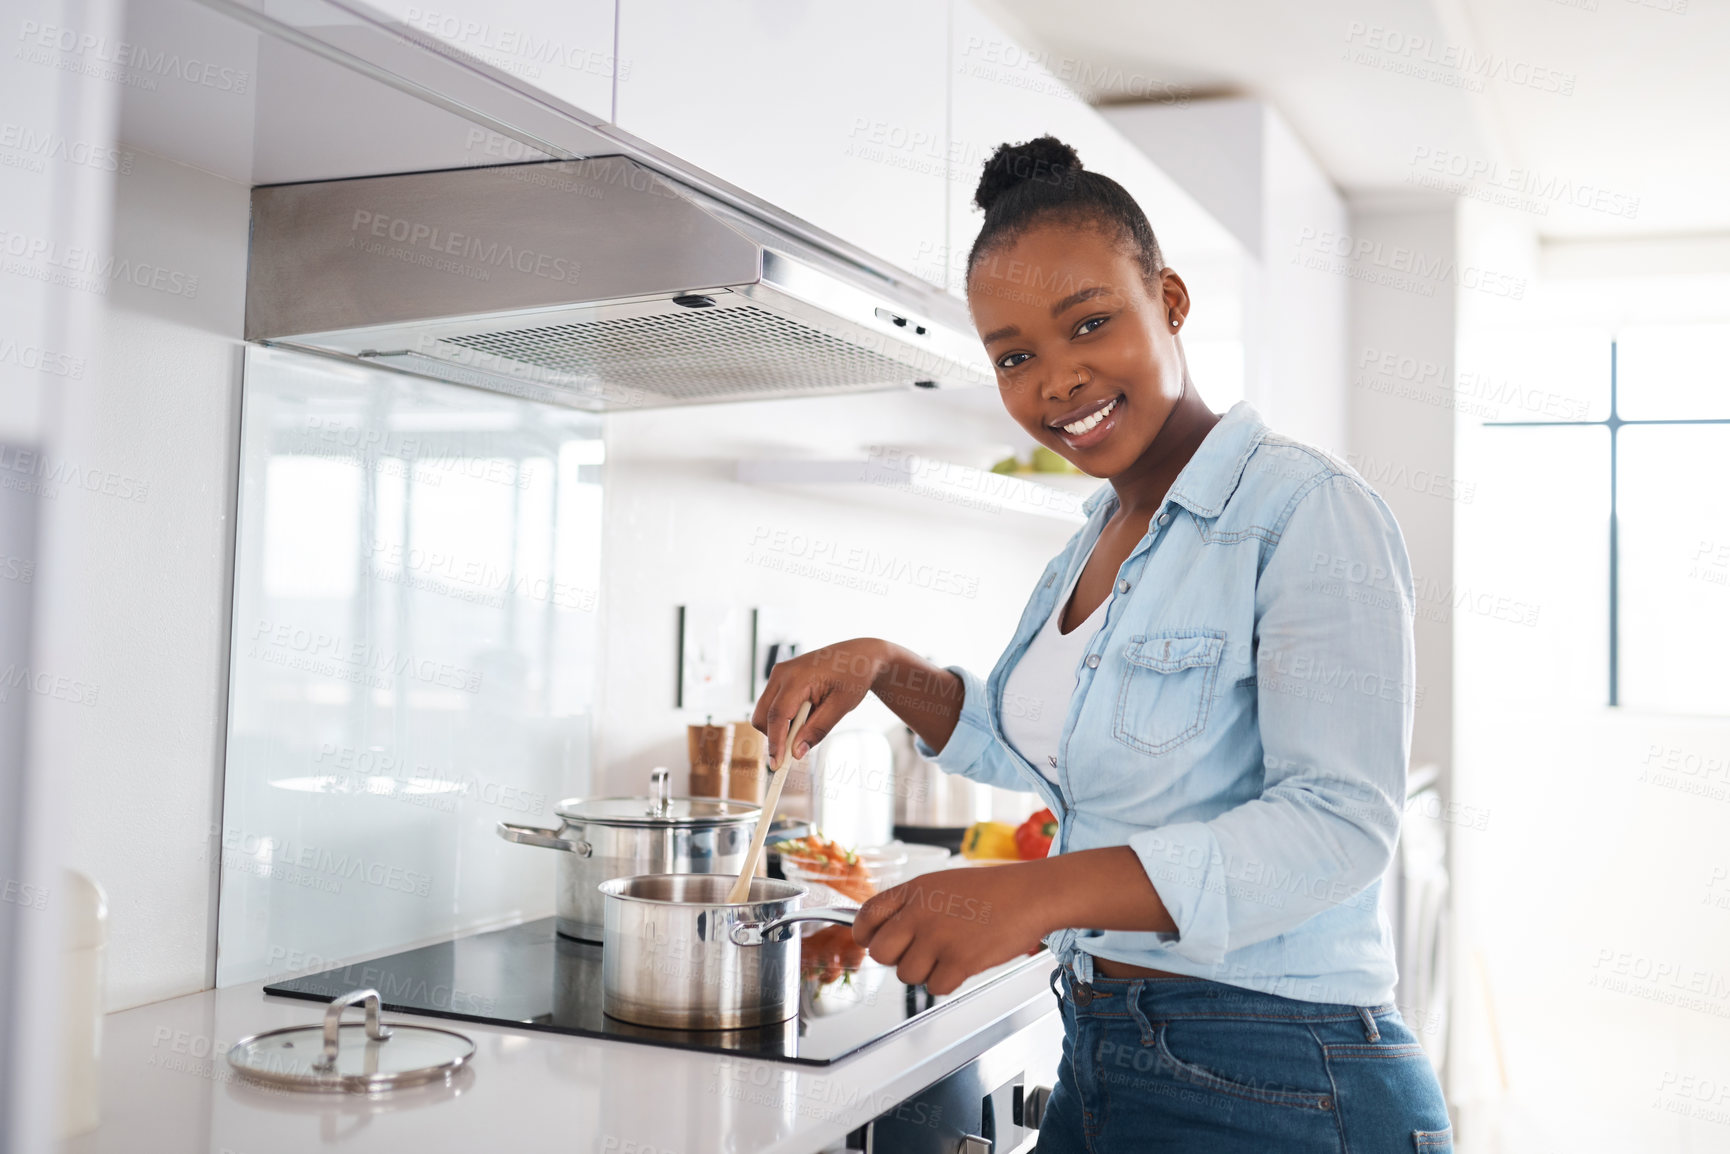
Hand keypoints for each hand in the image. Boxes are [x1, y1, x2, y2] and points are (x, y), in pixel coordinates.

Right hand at [751, 637, 889, 764]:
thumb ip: (817, 729)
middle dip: (774, 737)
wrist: (859, 655)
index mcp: (797, 677)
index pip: (777, 716)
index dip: (775, 743)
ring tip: (809, 722)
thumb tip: (796, 752)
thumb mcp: (841, 707)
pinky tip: (806, 713)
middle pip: (763, 716)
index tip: (777, 764)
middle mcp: (781, 673)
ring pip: (764, 712)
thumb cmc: (853, 677)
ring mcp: (779, 674)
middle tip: (795, 750)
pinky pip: (772, 704)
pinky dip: (783, 717)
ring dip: (780, 726)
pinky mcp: (781, 678)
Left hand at [852, 864, 1050, 995]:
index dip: (865, 935)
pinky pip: (935, 987)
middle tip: (917, 954)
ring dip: (925, 972)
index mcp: (914, 890)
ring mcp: (938, 937)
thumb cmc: (990, 891)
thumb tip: (886, 934)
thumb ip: (912, 906)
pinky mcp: (959, 960)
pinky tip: (964, 963)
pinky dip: (948, 982)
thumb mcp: (942, 885)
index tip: (872, 942)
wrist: (1030, 895)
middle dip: (895, 959)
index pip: (866, 916)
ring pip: (907, 975)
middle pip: (880, 953)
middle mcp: (920, 913)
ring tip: (949, 954)